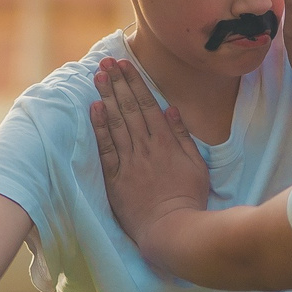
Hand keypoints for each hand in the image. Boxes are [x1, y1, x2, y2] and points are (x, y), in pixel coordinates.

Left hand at [90, 55, 209, 266]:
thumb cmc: (188, 199)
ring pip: (116, 123)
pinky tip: (94, 109)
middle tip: (106, 62)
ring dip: (106, 97)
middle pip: (129, 108)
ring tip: (97, 77)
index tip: (125, 65)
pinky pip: (106, 148)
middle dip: (117, 83)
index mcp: (166, 142)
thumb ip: (183, 136)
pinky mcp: (116, 178)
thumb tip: (171, 110)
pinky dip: (100, 127)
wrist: (172, 228)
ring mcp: (129, 162)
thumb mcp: (196, 165)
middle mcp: (146, 147)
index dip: (135, 83)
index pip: (147, 105)